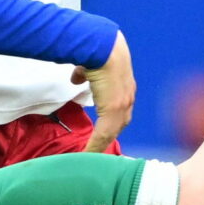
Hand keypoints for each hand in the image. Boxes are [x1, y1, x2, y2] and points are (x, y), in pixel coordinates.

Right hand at [73, 32, 137, 151]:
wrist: (104, 47)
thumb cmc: (96, 51)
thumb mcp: (90, 66)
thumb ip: (83, 74)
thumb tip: (76, 78)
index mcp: (124, 87)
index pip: (120, 111)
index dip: (112, 122)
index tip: (103, 132)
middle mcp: (127, 98)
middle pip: (119, 125)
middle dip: (107, 136)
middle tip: (96, 148)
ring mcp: (122, 106)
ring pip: (111, 132)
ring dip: (100, 144)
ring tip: (89, 156)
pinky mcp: (113, 111)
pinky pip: (103, 134)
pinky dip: (94, 145)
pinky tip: (86, 154)